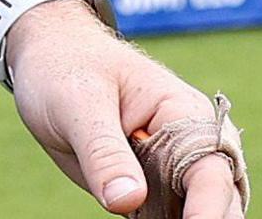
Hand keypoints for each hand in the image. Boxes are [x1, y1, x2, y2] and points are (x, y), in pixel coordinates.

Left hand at [4, 5, 243, 216]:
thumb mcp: (78, 103)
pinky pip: (160, 217)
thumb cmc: (67, 68)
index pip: (210, 170)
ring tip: (144, 218)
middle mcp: (185, 145)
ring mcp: (165, 170)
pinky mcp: (142, 188)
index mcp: (184, 113)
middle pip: (216, 198)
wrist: (45, 60)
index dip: (208, 208)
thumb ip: (104, 152)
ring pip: (191, 212)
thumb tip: (127, 201)